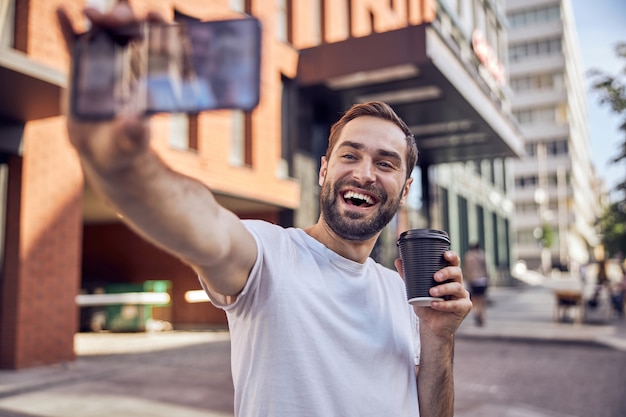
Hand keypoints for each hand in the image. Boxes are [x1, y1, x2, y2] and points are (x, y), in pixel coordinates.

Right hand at [56, 1, 161, 173]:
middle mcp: (129, 62)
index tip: (155, 17)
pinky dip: (66, 25)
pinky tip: (61, 12)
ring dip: (101, 15)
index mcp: (150, 76)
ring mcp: (104, 60)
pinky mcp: (80, 65)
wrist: (100, 149)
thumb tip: (133, 122)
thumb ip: (133, 133)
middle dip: (126, 16)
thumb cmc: (125, 145)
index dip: (158, 27)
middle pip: (131, 27)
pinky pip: (72, 41)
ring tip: (91, 14)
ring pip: (105, 28)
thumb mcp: (131, 142)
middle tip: (116, 19)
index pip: (159, 45)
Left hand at [395, 251, 471, 340]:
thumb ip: (408, 276)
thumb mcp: (415, 290)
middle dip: (447, 272)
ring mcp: (462, 296)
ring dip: (444, 289)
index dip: (452, 257)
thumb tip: (398, 261)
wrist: (430, 325)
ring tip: (432, 292)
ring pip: (457, 288)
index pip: (453, 263)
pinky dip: (444, 304)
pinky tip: (434, 304)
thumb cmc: (425, 305)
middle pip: (457, 272)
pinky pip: (456, 304)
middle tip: (435, 277)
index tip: (445, 254)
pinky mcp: (464, 307)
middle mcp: (457, 284)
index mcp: (448, 277)